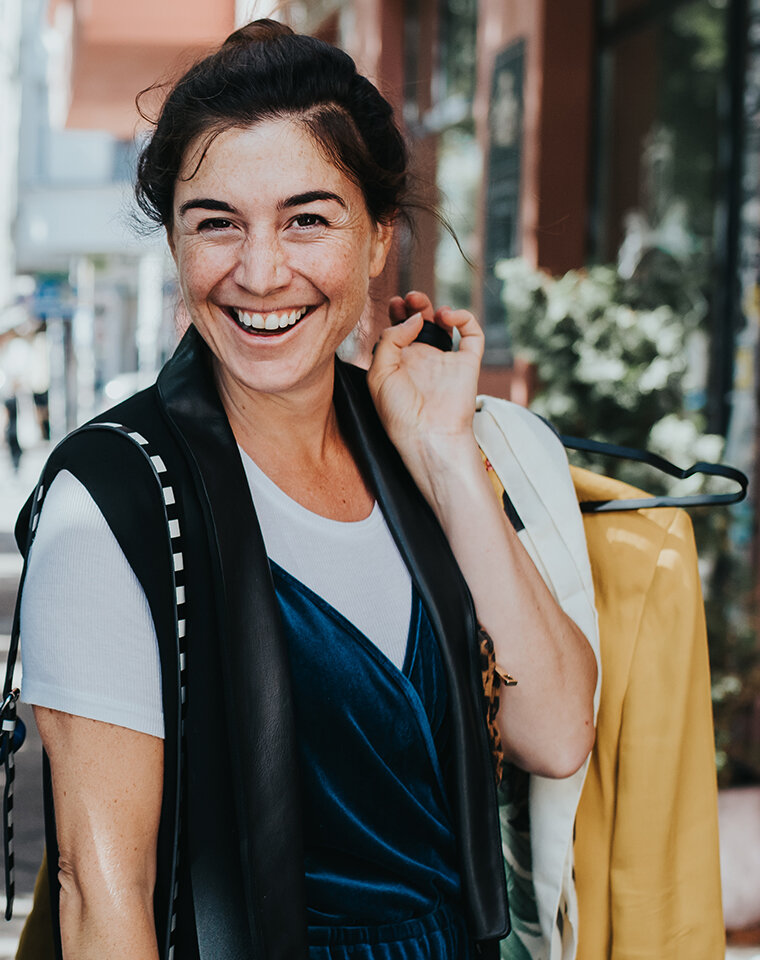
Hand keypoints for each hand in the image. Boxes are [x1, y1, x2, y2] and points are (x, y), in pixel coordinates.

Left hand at [367, 290, 483, 453]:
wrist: (427, 434)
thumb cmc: (398, 411)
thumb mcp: (379, 374)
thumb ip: (390, 339)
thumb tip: (415, 318)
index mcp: (399, 363)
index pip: (398, 330)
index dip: (397, 313)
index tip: (394, 303)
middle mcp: (423, 359)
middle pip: (421, 322)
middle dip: (414, 305)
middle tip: (409, 298)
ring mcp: (446, 360)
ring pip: (445, 325)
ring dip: (436, 308)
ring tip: (422, 304)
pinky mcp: (468, 362)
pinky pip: (472, 334)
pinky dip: (463, 318)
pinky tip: (447, 317)